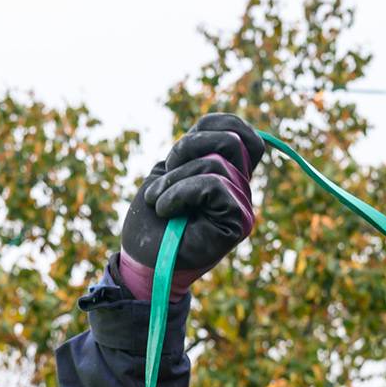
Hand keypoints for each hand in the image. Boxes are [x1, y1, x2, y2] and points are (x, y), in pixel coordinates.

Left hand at [116, 112, 263, 298]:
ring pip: (217, 163)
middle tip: (165, 174)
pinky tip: (165, 209)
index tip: (180, 149)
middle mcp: (242, 190)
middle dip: (187, 148)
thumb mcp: (170, 171)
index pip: (244, 135)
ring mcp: (243, 207)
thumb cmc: (152, 219)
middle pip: (232, 140)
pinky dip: (179, 192)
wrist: (142, 261)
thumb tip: (222, 130)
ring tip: (158, 201)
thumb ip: (197, 150)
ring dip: (174, 179)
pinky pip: (214, 184)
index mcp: (229, 175)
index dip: (216, 125)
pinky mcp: (238, 223)